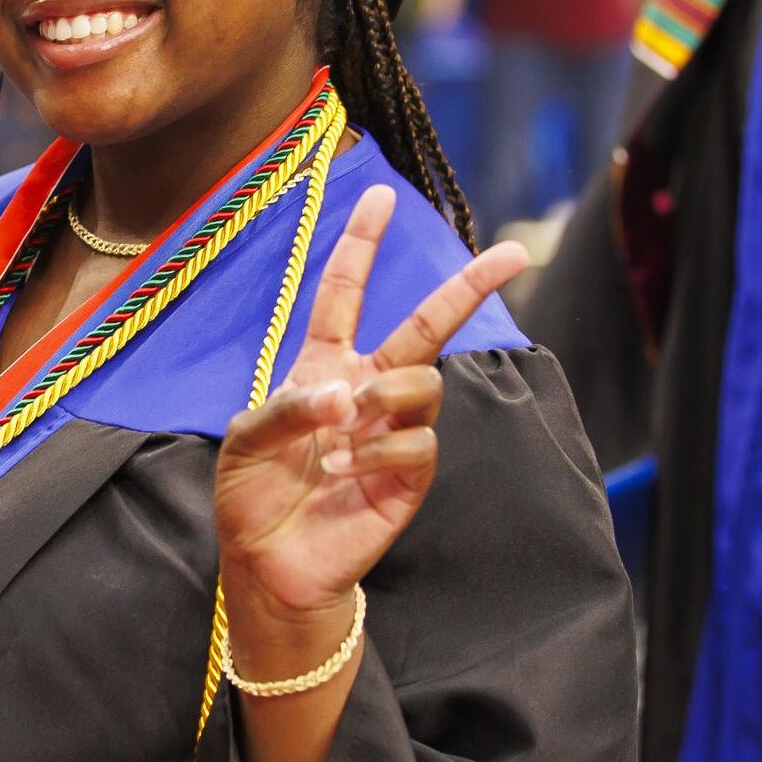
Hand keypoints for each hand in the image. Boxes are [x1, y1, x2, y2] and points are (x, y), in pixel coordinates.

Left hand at [213, 186, 527, 660]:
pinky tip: (340, 469)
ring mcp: (394, 432)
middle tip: (515, 253)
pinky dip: (376, 449)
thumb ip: (289, 406)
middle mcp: (367, 390)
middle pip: (428, 326)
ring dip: (385, 395)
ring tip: (343, 427)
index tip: (379, 195)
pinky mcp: (410, 477)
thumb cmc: (252, 495)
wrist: (269, 566)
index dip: (361, 245)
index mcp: (324, 367)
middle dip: (470, 286)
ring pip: (424, 383)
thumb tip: (348, 395)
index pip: (346, 294)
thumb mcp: (246, 439)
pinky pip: (418, 441)